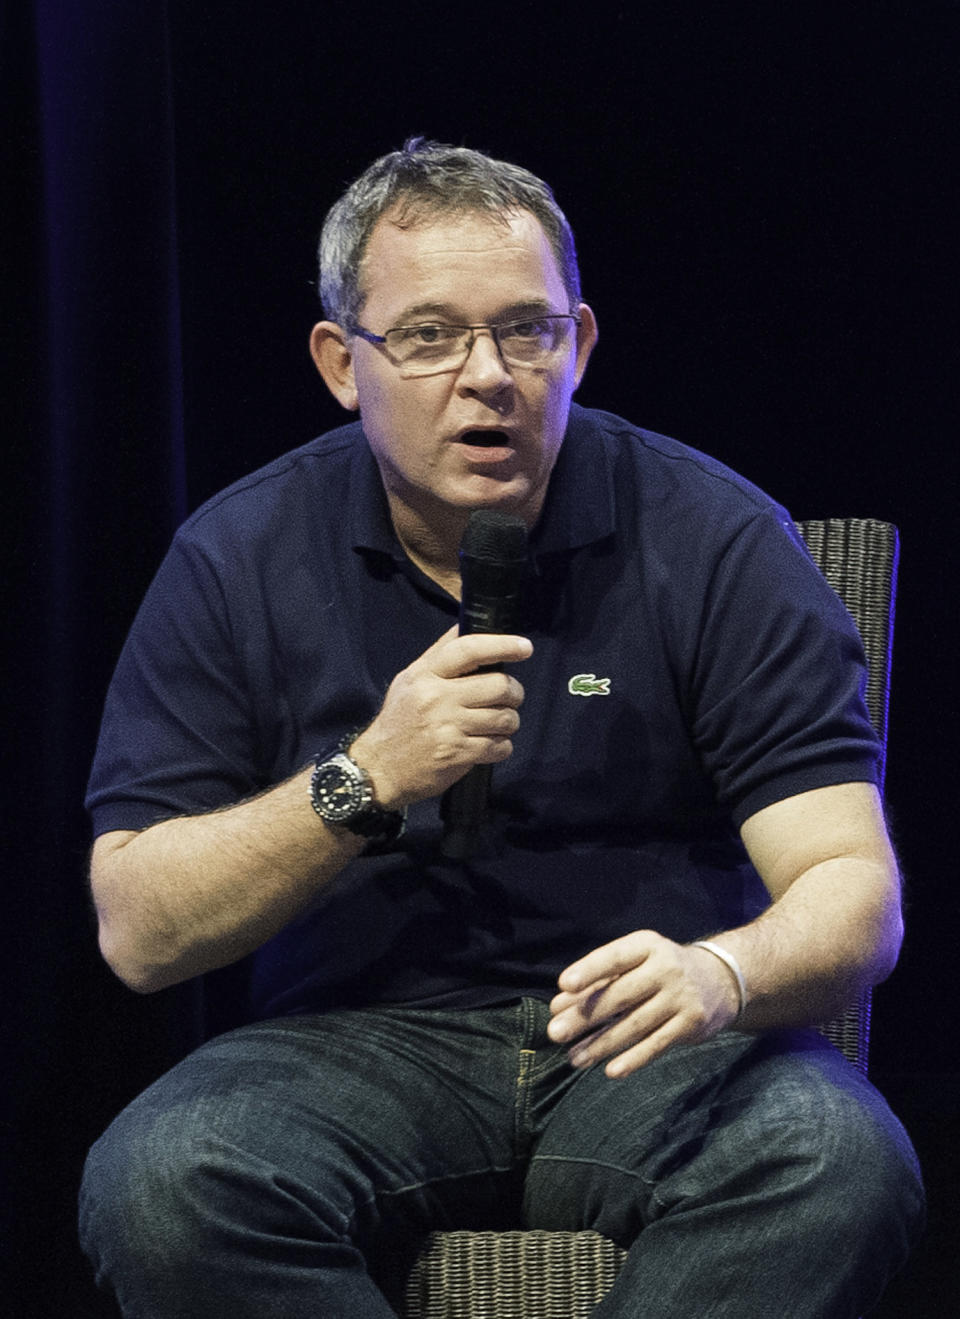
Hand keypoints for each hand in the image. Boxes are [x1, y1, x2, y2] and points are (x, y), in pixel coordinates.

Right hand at [350, 625, 532, 808]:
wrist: (379, 769)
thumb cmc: (399, 721)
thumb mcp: (409, 681)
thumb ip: (439, 657)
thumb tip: (466, 626)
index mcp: (425, 675)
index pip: (468, 649)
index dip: (502, 645)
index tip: (524, 647)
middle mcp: (436, 698)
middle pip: (498, 685)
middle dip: (514, 692)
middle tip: (510, 697)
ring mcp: (448, 727)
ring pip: (504, 718)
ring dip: (509, 722)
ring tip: (498, 724)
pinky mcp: (458, 755)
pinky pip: (500, 746)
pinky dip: (501, 746)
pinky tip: (488, 745)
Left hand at [547, 931, 741, 1077]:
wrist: (720, 979)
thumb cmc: (660, 969)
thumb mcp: (635, 962)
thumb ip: (598, 981)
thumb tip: (559, 1006)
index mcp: (647, 945)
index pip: (614, 957)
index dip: (589, 970)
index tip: (564, 985)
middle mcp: (666, 968)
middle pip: (620, 995)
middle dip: (585, 1016)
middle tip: (555, 1032)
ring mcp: (681, 996)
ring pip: (634, 1025)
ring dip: (601, 1044)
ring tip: (574, 1058)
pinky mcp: (691, 1023)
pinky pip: (657, 1045)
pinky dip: (633, 1060)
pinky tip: (610, 1070)